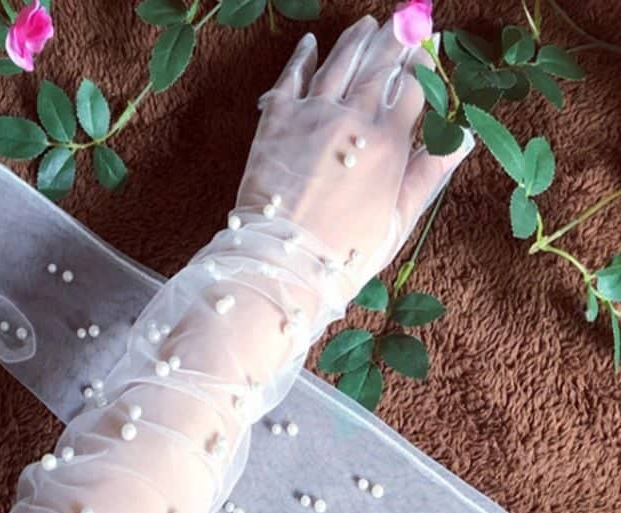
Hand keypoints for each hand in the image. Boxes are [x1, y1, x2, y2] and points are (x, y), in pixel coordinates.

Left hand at [236, 17, 471, 297]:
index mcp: (390, 143)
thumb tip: (462, 137)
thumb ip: (428, 175)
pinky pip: (291, 78)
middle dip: (395, 40)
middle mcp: (353, 118)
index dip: (423, 64)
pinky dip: (301, 57)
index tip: (429, 46)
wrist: (283, 262)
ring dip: (356, 41)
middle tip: (405, 18)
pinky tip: (310, 43)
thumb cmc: (346, 253)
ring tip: (367, 24)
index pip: (412, 88)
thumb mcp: (398, 222)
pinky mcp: (276, 121)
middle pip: (379, 66)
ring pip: (339, 63)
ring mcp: (312, 115)